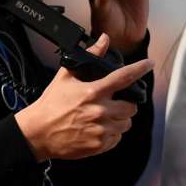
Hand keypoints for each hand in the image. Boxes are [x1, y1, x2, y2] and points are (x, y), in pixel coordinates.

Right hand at [14, 33, 153, 160]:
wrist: (37, 133)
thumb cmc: (50, 105)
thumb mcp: (65, 77)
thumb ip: (89, 57)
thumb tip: (103, 40)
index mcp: (92, 92)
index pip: (123, 78)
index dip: (140, 69)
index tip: (149, 64)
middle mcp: (99, 111)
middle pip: (131, 107)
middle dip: (126, 104)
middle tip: (115, 103)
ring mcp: (100, 129)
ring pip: (126, 123)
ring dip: (120, 119)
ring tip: (105, 117)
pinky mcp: (99, 145)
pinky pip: (117, 139)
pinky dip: (112, 134)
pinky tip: (98, 129)